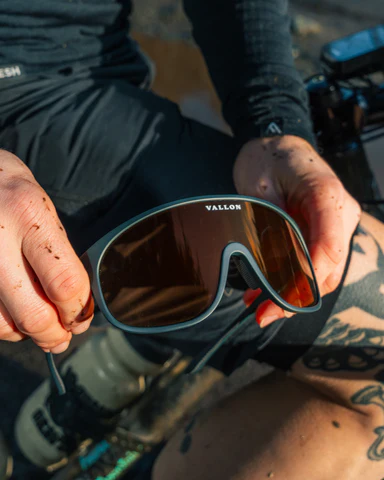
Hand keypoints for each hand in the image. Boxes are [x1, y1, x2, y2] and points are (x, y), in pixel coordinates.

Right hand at [0, 150, 93, 352]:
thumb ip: (59, 258)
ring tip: (40, 329)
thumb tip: (74, 308)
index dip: (78, 311)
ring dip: (27, 335)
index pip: (64, 282)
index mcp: (30, 216)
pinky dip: (4, 326)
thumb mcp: (45, 213)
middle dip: (53, 335)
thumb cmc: (13, 194)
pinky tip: (14, 316)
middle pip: (32, 313)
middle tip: (62, 339)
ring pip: (3, 323)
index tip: (82, 319)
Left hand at [233, 135, 360, 326]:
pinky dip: (290, 280)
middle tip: (262, 313)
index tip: (278, 301)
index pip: (328, 249)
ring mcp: (334, 224)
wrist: (275, 145)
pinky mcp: (322, 232)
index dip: (305, 281)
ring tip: (257, 305)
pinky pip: (311, 262)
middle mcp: (339, 213)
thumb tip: (271, 268)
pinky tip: (264, 291)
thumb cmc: (267, 159)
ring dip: (291, 293)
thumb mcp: (258, 188)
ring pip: (321, 272)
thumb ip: (268, 225)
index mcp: (327, 196)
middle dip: (295, 296)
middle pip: (326, 268)